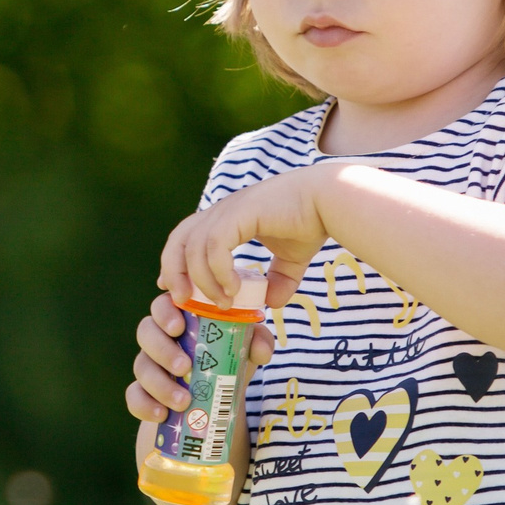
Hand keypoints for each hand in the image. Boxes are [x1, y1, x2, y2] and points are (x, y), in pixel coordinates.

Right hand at [125, 292, 275, 422]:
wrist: (216, 400)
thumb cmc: (228, 361)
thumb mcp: (245, 350)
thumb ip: (257, 342)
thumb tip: (260, 349)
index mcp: (180, 317)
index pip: (163, 305)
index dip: (165, 313)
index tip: (179, 328)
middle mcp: (158, 337)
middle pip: (145, 332)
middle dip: (163, 350)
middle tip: (184, 366)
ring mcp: (148, 365)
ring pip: (141, 366)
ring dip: (160, 384)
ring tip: (183, 401)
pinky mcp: (142, 392)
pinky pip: (133, 396)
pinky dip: (145, 406)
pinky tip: (161, 415)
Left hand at [158, 166, 327, 311]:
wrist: (329, 201)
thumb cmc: (311, 222)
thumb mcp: (291, 260)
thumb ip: (279, 280)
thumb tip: (271, 303)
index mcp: (227, 218)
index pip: (187, 237)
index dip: (176, 262)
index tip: (178, 290)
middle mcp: (222, 211)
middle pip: (179, 240)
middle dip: (175, 271)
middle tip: (183, 300)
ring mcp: (230, 210)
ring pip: (195, 247)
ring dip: (203, 280)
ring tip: (222, 303)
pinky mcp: (241, 213)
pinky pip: (216, 245)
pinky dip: (218, 270)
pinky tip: (233, 289)